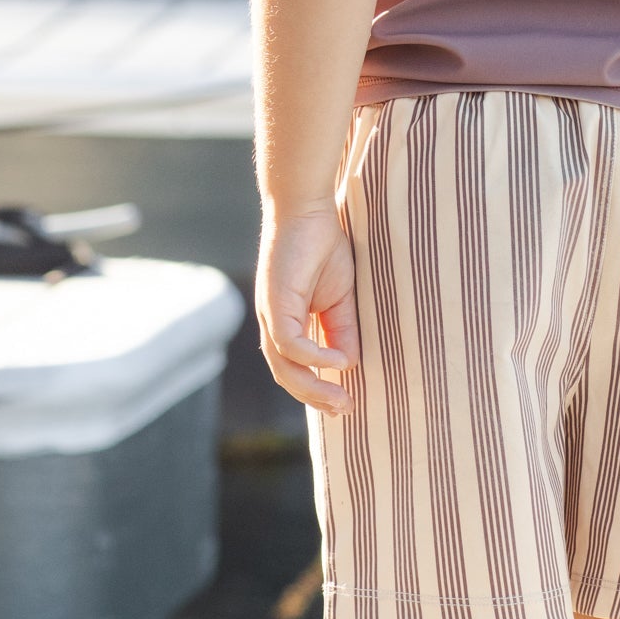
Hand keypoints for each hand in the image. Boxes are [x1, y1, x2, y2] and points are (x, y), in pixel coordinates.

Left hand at [257, 202, 359, 413]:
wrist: (308, 209)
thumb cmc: (323, 246)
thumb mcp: (340, 299)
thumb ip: (342, 330)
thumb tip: (349, 364)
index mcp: (286, 322)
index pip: (294, 368)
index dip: (317, 389)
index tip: (345, 404)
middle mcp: (272, 322)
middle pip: (286, 375)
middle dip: (315, 397)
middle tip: (345, 409)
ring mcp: (270, 313)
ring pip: (283, 366)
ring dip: (313, 387)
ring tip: (342, 398)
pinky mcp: (274, 303)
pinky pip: (289, 343)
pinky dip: (314, 358)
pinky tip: (339, 362)